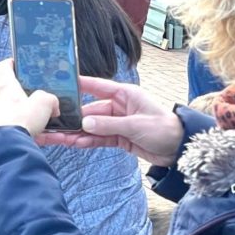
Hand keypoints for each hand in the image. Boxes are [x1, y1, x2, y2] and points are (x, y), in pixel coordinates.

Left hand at [0, 60, 59, 136]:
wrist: (9, 147)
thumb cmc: (21, 120)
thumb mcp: (44, 101)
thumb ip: (50, 99)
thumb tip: (52, 107)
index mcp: (6, 88)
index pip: (3, 68)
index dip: (12, 63)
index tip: (20, 62)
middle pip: (14, 93)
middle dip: (30, 96)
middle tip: (45, 98)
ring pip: (20, 114)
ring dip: (35, 117)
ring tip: (51, 121)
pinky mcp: (3, 134)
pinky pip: (22, 130)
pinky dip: (36, 133)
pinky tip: (51, 137)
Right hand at [35, 76, 183, 166]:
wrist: (181, 149)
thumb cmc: (165, 129)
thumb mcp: (136, 125)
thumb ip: (108, 124)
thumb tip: (84, 123)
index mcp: (125, 95)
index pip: (96, 87)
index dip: (78, 85)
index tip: (60, 84)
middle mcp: (118, 106)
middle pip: (89, 110)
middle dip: (73, 118)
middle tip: (53, 122)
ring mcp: (117, 123)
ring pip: (91, 126)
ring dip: (76, 132)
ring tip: (57, 137)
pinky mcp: (118, 137)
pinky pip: (97, 138)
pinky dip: (86, 141)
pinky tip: (72, 143)